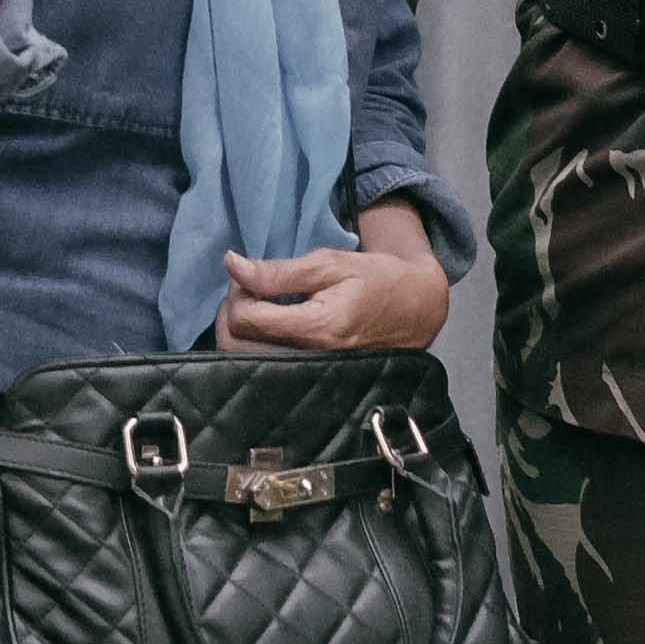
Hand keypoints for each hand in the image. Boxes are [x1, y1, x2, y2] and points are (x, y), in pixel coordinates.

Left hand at [217, 205, 451, 355]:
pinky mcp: (305, 379)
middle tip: (250, 289)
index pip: (246, 319)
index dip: (238, 292)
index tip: (249, 275)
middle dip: (232, 311)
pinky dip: (251, 343)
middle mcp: (307, 359)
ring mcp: (306, 374)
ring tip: (258, 304)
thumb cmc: (374, 281)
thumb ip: (279, 271)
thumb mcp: (330, 264)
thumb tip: (232, 265)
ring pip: (243, 359)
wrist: (412, 312)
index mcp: (315, 328)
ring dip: (238, 329)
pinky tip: (266, 324)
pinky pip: (261, 365)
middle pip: (236, 345)